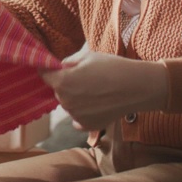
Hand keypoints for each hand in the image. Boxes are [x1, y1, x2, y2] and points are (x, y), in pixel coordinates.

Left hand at [40, 51, 169, 130]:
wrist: (137, 87)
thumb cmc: (112, 67)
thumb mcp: (87, 56)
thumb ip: (68, 62)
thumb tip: (57, 67)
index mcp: (63, 82)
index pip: (44, 75)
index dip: (47, 69)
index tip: (52, 67)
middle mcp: (66, 102)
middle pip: (58, 91)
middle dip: (65, 83)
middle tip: (84, 76)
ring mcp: (76, 116)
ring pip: (68, 104)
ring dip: (75, 98)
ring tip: (95, 90)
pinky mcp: (87, 125)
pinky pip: (77, 118)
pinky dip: (83, 112)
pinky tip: (97, 103)